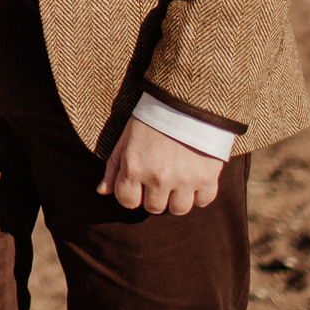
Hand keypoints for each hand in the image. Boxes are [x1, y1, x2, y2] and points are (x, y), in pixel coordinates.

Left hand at [97, 116, 224, 214]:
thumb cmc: (152, 118)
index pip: (127, 201)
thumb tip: (102, 191)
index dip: (131, 193)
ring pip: (179, 209)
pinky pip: (204, 201)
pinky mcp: (208, 177)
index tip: (138, 183)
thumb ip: (113, 167)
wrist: (187, 100)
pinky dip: (200, 193)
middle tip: (160, 177)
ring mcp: (184, 179)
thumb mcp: (126, 137)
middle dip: (154, 195)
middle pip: (154, 208)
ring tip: (177, 180)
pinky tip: (195, 177)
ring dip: (177, 198)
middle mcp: (159, 177)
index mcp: (134, 167)